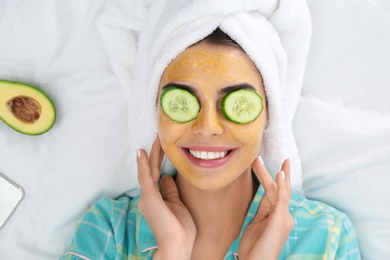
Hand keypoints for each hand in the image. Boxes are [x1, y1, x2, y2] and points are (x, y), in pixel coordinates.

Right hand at [137, 135, 195, 259]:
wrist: (177, 246)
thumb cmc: (179, 229)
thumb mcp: (177, 204)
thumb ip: (170, 190)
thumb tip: (167, 177)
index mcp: (155, 198)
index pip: (156, 174)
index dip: (158, 160)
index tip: (162, 146)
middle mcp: (149, 196)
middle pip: (151, 170)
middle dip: (155, 153)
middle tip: (158, 137)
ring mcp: (148, 197)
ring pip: (148, 171)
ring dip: (151, 154)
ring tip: (154, 139)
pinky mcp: (151, 198)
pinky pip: (146, 178)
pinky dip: (144, 165)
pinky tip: (143, 153)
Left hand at [238, 158, 293, 259]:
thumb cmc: (255, 248)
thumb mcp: (257, 224)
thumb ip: (263, 209)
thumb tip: (264, 195)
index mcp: (278, 216)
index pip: (277, 193)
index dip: (275, 178)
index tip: (275, 165)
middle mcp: (284, 215)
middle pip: (279, 189)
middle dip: (274, 172)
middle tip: (267, 157)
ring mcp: (284, 218)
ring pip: (278, 190)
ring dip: (267, 174)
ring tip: (257, 160)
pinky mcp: (280, 221)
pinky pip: (282, 200)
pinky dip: (281, 185)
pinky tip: (278, 173)